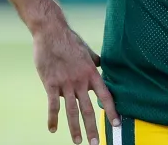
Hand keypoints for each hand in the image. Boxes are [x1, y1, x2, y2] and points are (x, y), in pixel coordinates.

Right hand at [34, 25, 119, 144]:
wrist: (51, 33)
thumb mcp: (88, 51)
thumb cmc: (70, 41)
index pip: (106, 96)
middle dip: (93, 128)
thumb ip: (95, 61)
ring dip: (75, 129)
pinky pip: (53, 105)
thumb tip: (102, 65)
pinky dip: (52, 119)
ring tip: (78, 142)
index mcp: (92, 73)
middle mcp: (81, 81)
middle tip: (96, 143)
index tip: (116, 124)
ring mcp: (66, 84)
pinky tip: (53, 129)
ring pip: (72, 111)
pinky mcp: (51, 84)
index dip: (112, 111)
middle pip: (89, 109)